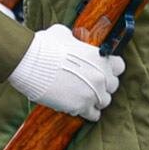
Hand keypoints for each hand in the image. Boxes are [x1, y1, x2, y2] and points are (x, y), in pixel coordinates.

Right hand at [6, 24, 123, 121]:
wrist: (29, 62)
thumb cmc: (44, 46)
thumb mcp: (63, 34)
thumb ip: (75, 41)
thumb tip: (72, 40)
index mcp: (101, 58)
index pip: (119, 66)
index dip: (109, 68)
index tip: (99, 70)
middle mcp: (102, 77)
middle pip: (113, 86)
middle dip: (102, 85)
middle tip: (88, 83)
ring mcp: (93, 94)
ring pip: (104, 101)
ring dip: (95, 99)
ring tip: (82, 96)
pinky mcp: (81, 107)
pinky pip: (93, 115)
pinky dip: (88, 112)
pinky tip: (78, 107)